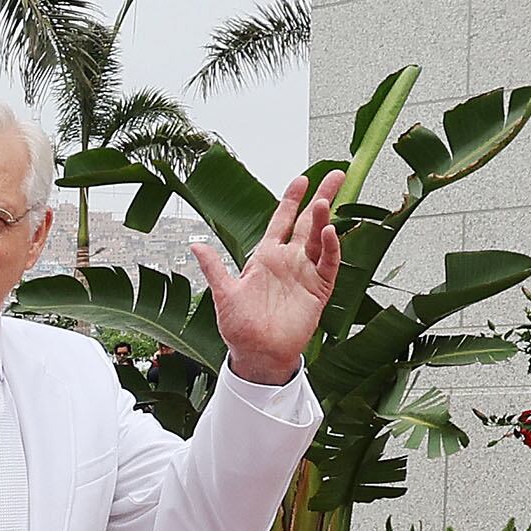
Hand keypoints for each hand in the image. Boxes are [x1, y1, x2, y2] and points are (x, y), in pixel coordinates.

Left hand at [200, 169, 346, 385]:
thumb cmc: (240, 327)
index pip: (281, 221)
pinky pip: (327, 264)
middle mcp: (288, 262)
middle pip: (307, 223)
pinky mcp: (318, 289)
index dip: (291, 200)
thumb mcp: (223, 293)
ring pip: (318, 240)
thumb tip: (195, 245)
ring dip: (322, 221)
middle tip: (335, 176)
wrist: (257, 354)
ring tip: (325, 201)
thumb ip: (214, 267)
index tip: (302, 180)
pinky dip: (330, 249)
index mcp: (266, 258)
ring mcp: (305, 274)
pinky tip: (330, 234)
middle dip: (321, 199)